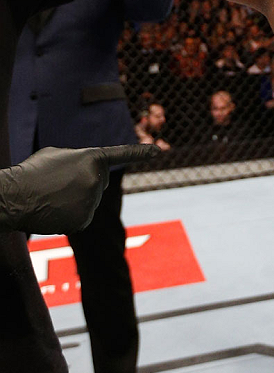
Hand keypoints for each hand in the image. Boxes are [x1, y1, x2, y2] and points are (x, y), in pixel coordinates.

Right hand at [0, 144, 158, 233]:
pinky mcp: (85, 220)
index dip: (140, 152)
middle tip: (59, 184)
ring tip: (52, 197)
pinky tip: (55, 212)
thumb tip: (85, 169)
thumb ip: (79, 160)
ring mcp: (92, 202)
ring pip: (90, 202)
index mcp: (92, 158)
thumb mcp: (57, 155)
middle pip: (99, 183)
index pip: (121, 154)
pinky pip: (83, 218)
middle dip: (85, 184)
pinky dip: (71, 217)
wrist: (14, 197)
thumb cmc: (31, 172)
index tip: (159, 151)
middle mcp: (98, 180)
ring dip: (75, 201)